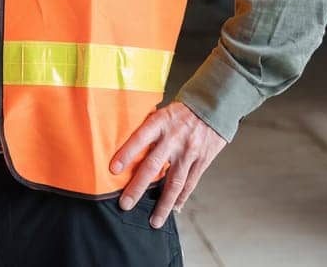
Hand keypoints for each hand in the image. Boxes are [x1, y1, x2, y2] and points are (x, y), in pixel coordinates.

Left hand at [110, 102, 226, 227]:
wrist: (213, 106)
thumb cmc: (180, 110)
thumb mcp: (161, 111)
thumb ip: (146, 128)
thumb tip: (123, 144)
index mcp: (160, 122)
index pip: (139, 138)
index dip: (126, 153)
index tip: (113, 170)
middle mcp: (173, 138)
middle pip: (153, 165)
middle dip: (138, 187)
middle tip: (125, 204)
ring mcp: (189, 152)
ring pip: (174, 182)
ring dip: (163, 204)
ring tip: (154, 221)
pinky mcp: (202, 160)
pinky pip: (190, 183)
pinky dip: (181, 198)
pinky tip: (173, 209)